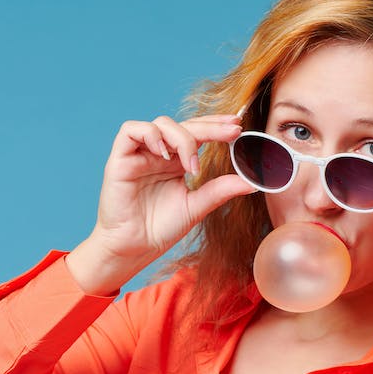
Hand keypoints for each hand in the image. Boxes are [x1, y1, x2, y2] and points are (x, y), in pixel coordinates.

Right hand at [67, 114, 255, 294]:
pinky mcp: (120, 158)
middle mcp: (158, 154)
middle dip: (209, 126)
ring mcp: (139, 154)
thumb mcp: (196, 206)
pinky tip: (164, 154)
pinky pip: (130, 130)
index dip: (216, 126)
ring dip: (182, 137)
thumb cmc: (160, 229)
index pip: (196, 133)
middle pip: (183, 125)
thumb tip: (252, 182)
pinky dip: (150, 135)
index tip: (238, 126)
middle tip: (231, 131)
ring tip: (192, 165)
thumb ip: (220, 190)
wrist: (135, 249)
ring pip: (160, 124)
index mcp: (176, 162)